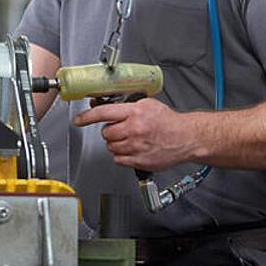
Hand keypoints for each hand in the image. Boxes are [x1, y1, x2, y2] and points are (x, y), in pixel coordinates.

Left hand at [72, 97, 200, 171]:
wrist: (187, 137)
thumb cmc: (169, 122)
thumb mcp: (148, 105)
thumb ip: (127, 106)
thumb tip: (106, 105)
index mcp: (135, 113)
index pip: (104, 113)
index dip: (87, 117)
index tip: (78, 120)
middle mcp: (134, 129)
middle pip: (106, 133)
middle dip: (111, 132)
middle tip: (123, 130)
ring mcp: (136, 146)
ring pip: (111, 147)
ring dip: (117, 144)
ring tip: (131, 140)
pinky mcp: (139, 160)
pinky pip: (118, 159)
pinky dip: (122, 156)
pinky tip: (133, 150)